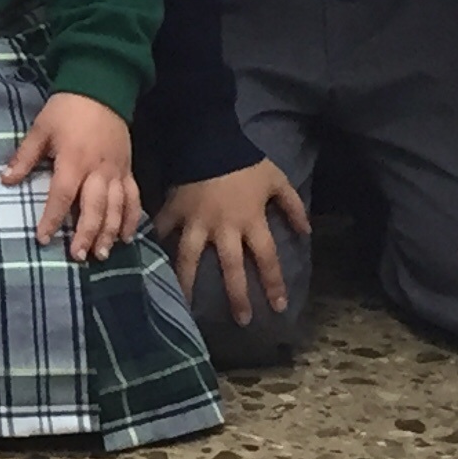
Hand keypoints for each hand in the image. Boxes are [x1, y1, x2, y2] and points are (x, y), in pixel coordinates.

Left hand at [1, 91, 141, 260]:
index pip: (62, 196)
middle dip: (86, 235)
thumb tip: (6, 180)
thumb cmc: (66, 110)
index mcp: (74, 161)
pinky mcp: (128, 170)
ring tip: (102, 254)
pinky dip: (132, 219)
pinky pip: (134, 199)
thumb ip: (25, 157)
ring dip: (110, 233)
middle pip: (94, 209)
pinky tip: (127, 237)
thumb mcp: (40, 129)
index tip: (42, 238)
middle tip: (77, 256)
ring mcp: (117, 172)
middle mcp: (98, 171)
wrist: (101, 89)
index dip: (51, 218)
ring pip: (117, 209)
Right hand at [155, 158, 310, 322]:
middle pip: (231, 268)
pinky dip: (157, 244)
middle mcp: (223, 228)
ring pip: (190, 258)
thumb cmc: (246, 162)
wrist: (209, 139)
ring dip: (188, 283)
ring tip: (184, 305)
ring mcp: (196, 221)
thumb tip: (307, 232)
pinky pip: (164, 230)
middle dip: (237, 296)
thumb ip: (293, 207)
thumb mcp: (277, 181)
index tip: (278, 307)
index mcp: (250, 222)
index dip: (274, 284)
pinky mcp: (175, 210)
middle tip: (242, 320)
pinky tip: (151, 260)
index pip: (267, 260)